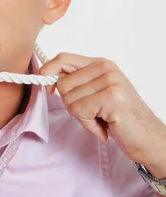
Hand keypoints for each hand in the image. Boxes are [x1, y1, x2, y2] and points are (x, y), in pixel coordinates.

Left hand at [40, 53, 165, 169]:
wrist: (149, 138)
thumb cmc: (121, 118)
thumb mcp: (98, 93)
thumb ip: (78, 82)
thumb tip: (49, 77)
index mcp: (101, 63)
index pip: (63, 58)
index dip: (49, 71)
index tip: (49, 88)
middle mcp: (105, 68)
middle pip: (63, 83)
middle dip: (72, 105)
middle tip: (93, 114)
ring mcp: (110, 81)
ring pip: (69, 99)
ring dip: (82, 118)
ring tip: (101, 120)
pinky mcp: (112, 98)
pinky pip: (80, 111)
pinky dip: (89, 125)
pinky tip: (105, 127)